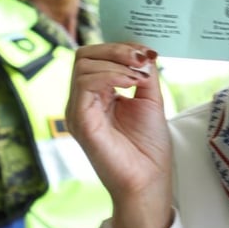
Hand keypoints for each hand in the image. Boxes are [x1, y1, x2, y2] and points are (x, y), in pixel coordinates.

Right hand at [65, 43, 171, 227]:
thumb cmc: (148, 146)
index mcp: (97, 95)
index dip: (120, 47)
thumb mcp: (150, 100)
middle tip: (142, 59)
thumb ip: (144, 74)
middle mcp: (83, 101)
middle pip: (84, 55)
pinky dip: (110, 76)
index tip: (146, 52)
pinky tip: (132, 83)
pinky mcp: (80, 121)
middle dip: (116, 50)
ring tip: (140, 77)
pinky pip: (85, 84)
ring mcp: (78, 111)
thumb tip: (143, 50)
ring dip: (117, 63)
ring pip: (83, 66)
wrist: (148, 179)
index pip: (95, 57)